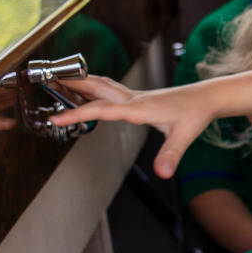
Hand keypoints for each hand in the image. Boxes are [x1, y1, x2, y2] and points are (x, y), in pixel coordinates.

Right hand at [56, 77, 217, 177]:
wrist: (206, 98)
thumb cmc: (195, 115)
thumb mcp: (184, 137)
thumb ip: (171, 155)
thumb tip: (163, 172)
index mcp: (140, 108)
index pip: (102, 109)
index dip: (78, 113)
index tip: (56, 118)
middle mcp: (133, 98)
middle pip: (96, 87)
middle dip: (71, 84)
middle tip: (45, 81)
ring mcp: (134, 95)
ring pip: (101, 84)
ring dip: (79, 82)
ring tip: (56, 80)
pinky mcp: (136, 97)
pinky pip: (108, 89)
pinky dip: (91, 87)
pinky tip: (84, 91)